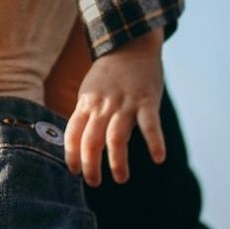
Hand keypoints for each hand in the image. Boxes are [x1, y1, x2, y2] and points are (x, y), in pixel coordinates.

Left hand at [64, 28, 165, 186]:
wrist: (130, 45)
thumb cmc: (108, 76)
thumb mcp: (89, 92)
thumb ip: (85, 116)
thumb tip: (77, 146)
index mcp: (86, 102)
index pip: (73, 132)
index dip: (71, 154)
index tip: (74, 171)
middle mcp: (103, 104)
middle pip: (91, 139)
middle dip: (91, 164)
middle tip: (93, 183)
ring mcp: (125, 102)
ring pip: (116, 135)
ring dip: (117, 160)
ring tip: (120, 178)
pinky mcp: (147, 100)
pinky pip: (150, 123)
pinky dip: (154, 141)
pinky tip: (158, 158)